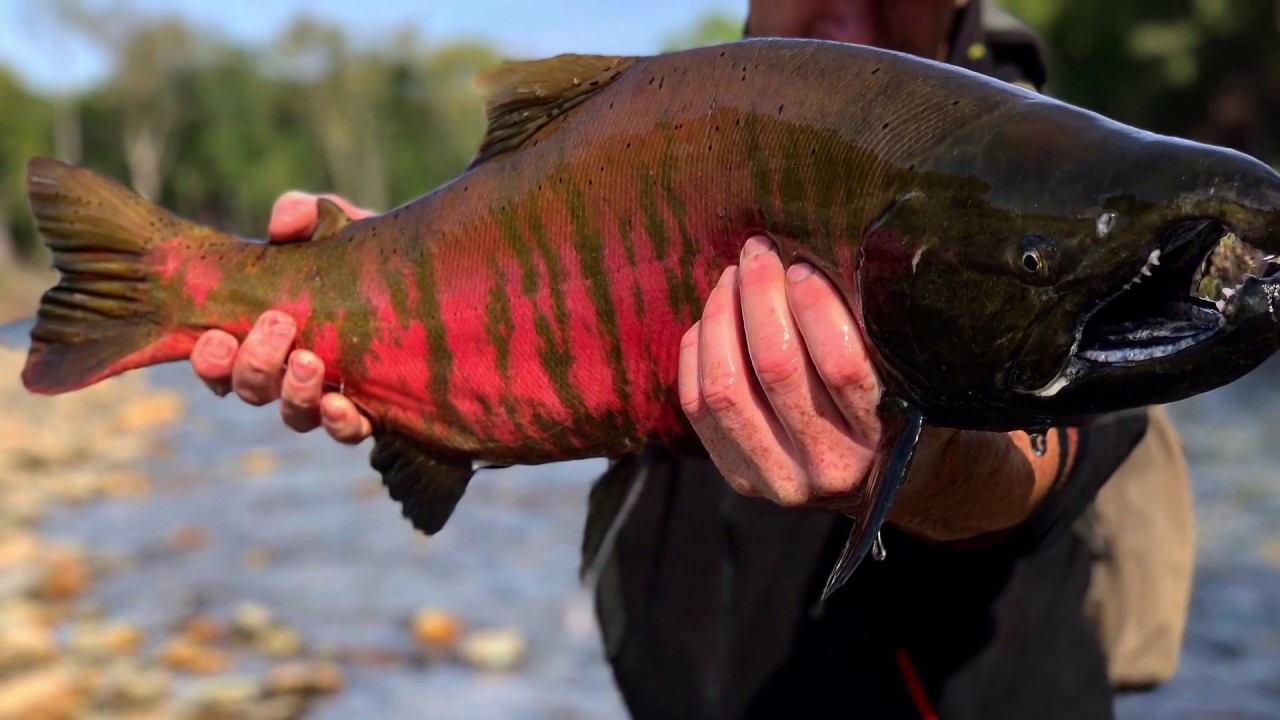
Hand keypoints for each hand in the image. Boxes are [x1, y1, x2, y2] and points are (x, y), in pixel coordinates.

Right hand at [190, 191, 374, 443]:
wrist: (428, 283)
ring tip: (308, 360)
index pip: (219, 361)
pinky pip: (346, 432)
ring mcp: (327, 397)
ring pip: (294, 414)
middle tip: (278, 325)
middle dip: (255, 363)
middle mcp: (288, 374)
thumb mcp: (335, 227)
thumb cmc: (363, 258)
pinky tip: (341, 403)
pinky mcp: (370, 411)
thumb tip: (280, 224)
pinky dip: (339, 422)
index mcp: (265, 335)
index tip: (215, 335)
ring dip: (293, 390)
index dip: (208, 360)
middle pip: (251, 389)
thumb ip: (304, 215)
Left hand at [678, 236, 882, 508]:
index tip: (801, 265)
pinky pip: (697, 405)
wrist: (861, 478)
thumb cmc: (881, 402)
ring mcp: (776, 477)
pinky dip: (697, 351)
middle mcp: (827, 466)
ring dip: (721, 318)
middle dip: (760, 296)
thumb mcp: (891, 371)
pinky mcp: (738, 476)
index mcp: (880, 435)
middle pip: (776, 367)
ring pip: (725, 386)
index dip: (815, 305)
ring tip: (731, 279)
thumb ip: (860, 326)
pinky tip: (711, 320)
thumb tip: (806, 260)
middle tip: (757, 255)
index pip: (842, 364)